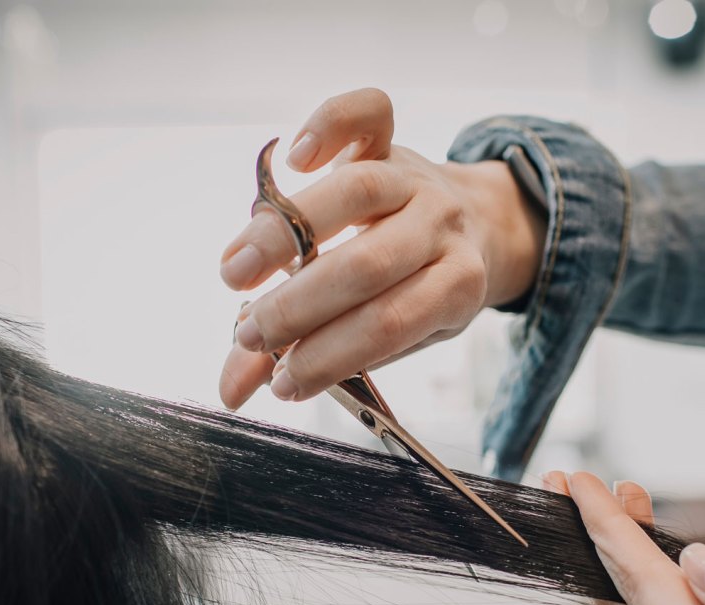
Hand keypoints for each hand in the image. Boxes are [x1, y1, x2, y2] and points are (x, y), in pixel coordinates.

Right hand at [218, 88, 546, 409]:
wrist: (473, 226)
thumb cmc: (415, 291)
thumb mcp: (386, 335)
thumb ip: (310, 357)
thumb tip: (231, 392)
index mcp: (455, 286)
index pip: (389, 325)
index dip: (330, 355)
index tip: (282, 382)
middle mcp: (441, 227)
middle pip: (368, 265)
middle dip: (298, 308)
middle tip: (249, 335)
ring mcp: (416, 177)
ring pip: (354, 194)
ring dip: (282, 238)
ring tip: (234, 274)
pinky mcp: (390, 139)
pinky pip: (368, 112)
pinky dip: (328, 125)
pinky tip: (291, 158)